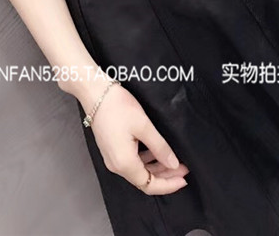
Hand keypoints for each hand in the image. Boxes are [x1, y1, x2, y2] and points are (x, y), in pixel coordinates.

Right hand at [80, 78, 189, 194]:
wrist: (95, 92)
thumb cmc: (117, 106)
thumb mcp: (144, 126)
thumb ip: (160, 148)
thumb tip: (173, 164)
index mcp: (124, 163)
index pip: (150, 185)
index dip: (169, 185)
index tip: (184, 178)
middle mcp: (116, 165)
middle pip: (144, 180)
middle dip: (165, 176)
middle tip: (183, 168)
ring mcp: (112, 158)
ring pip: (138, 171)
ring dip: (157, 168)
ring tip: (173, 160)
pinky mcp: (111, 149)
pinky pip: (131, 162)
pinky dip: (146, 160)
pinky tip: (155, 151)